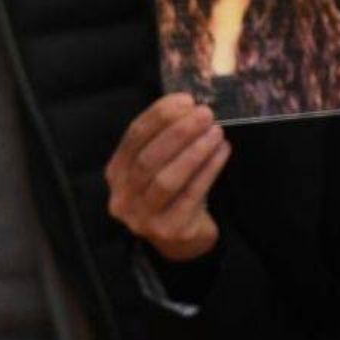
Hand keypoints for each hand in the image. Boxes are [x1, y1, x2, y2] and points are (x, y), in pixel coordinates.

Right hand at [105, 93, 230, 261]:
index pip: (133, 137)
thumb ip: (165, 138)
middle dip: (178, 132)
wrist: (182, 240)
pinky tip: (222, 151)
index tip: (185, 99)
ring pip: (167, 179)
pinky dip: (208, 170)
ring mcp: (143, 217)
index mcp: (116, 172)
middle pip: (148, 159)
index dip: (159, 116)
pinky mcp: (168, 230)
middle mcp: (123, 196)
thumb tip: (189, 104)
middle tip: (205, 114)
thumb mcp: (160, 164)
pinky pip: (190, 195)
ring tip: (216, 131)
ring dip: (194, 151)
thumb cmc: (172, 192)